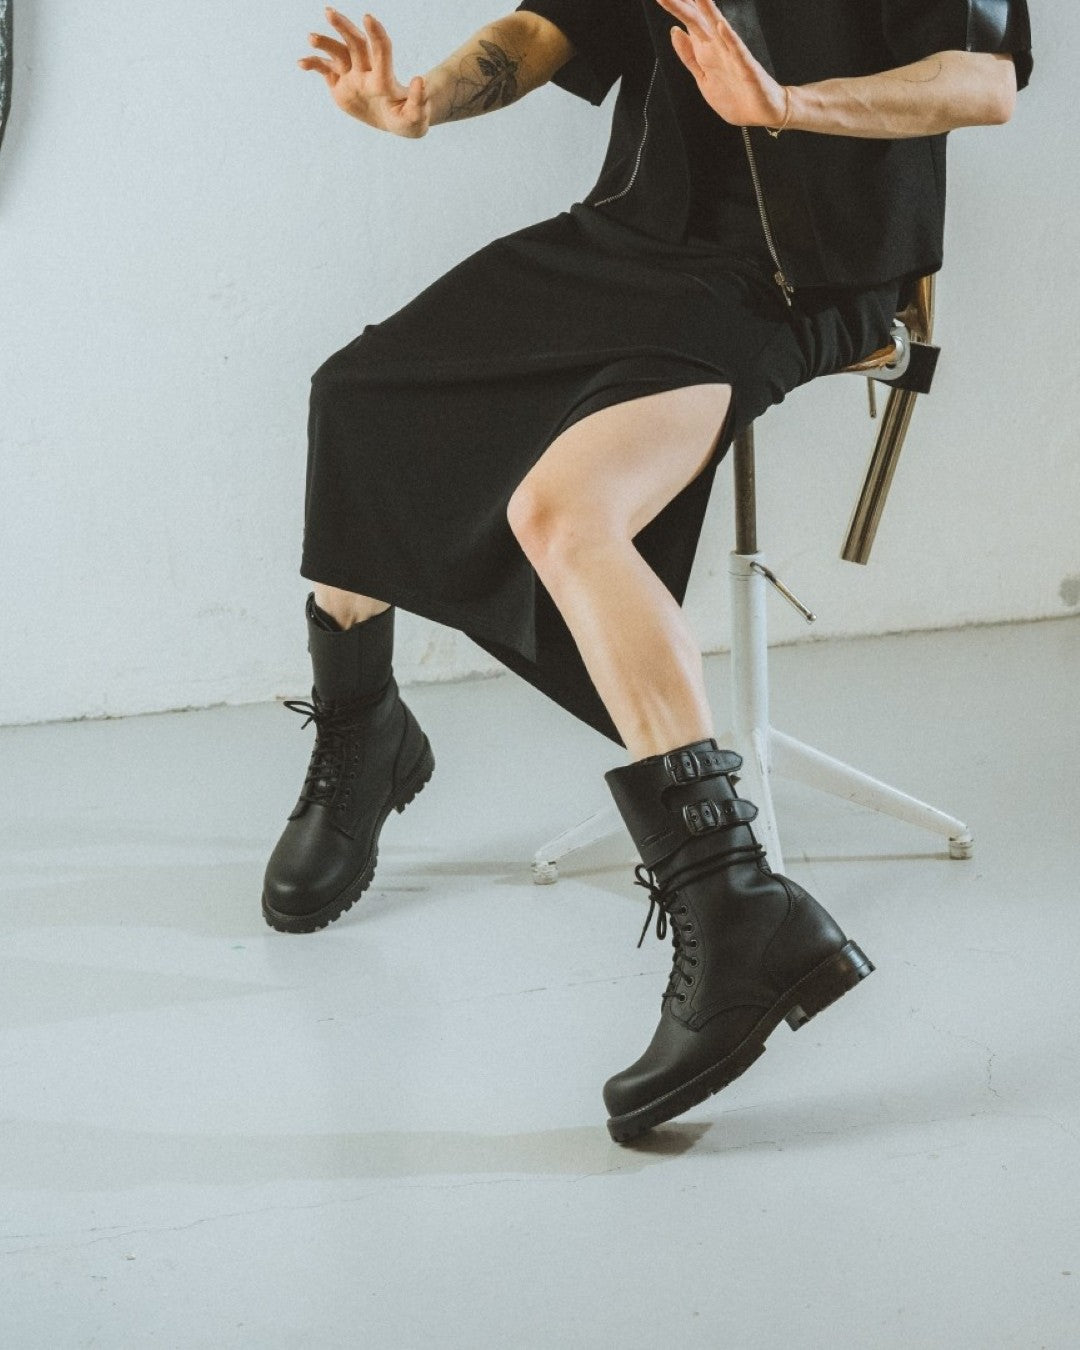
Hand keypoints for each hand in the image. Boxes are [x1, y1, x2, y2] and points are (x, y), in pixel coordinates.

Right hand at [298, 7, 429, 137]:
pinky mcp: (340, 84)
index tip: (368, 18)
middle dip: (343, 27)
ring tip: (311, 39)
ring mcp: (352, 76)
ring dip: (325, 43)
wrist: (395, 120)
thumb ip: (418, 101)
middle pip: (355, 44)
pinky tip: (301, 63)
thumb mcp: (416, 118)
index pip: (381, 50)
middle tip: (329, 12)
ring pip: (337, 52)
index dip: (376, 34)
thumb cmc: (409, 119)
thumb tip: (419, 80)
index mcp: (384, 79)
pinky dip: (313, 64)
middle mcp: (366, 72)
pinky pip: (324, 70)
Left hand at [652, 0, 787, 128]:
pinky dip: (729, 39)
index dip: (678, 7)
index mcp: (706, 50)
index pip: (690, 23)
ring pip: (718, 29)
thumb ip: (689, 55)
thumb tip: (675, 31)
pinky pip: (738, 52)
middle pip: (699, 21)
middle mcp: (719, 48)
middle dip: (686, 5)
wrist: (761, 114)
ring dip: (708, 10)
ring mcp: (733, 56)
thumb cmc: (735, 96)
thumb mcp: (703, 77)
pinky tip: (721, 26)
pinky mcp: (747, 69)